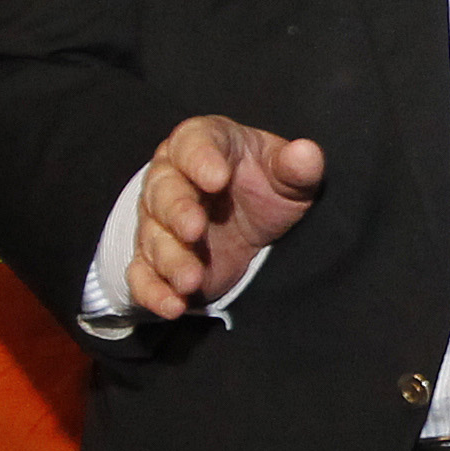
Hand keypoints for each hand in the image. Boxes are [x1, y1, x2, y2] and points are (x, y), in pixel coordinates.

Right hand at [127, 115, 326, 319]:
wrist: (248, 221)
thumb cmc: (263, 184)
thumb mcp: (286, 175)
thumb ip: (296, 167)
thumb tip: (306, 153)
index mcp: (201, 144)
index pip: (192, 143)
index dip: (201, 159)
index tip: (217, 178)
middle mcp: (171, 179)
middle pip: (163, 192)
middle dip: (176, 211)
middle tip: (195, 230)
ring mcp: (158, 222)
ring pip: (153, 237)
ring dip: (170, 259)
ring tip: (191, 279)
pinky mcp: (156, 260)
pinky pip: (143, 275)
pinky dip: (153, 292)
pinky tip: (173, 306)